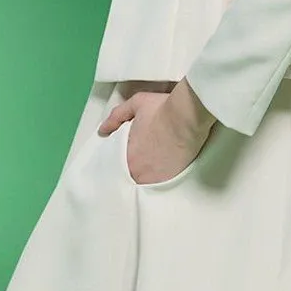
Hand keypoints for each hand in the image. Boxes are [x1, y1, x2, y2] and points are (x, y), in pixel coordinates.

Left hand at [98, 79, 214, 184]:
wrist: (188, 117)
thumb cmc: (163, 109)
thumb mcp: (136, 104)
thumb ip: (116, 116)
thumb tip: (103, 129)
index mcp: (126, 153)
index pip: (117, 164)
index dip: (123, 160)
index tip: (130, 156)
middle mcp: (137, 169)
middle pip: (130, 175)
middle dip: (134, 169)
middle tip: (143, 161)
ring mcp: (154, 177)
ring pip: (144, 182)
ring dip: (146, 177)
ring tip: (153, 168)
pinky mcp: (169, 180)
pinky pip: (159, 186)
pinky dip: (160, 180)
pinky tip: (163, 173)